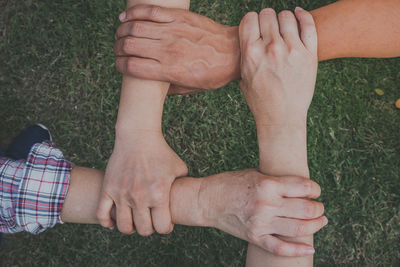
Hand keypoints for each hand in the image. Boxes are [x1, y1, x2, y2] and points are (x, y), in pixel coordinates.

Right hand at [97, 131, 187, 234]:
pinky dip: (108, 222)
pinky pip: (102, 214)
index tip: (165, 223)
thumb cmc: (161, 152)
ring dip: (131, 228)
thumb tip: (187, 198)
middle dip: (149, 229)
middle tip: (150, 221)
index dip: (165, 228)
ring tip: (135, 220)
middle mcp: (140, 197)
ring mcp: (122, 194)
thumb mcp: (179, 168)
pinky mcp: (108, 188)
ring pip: (124, 226)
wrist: (138, 137)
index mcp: (159, 195)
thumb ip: (183, 186)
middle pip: (144, 230)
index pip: (162, 228)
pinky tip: (114, 220)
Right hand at [114, 4, 239, 90]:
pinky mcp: (179, 17)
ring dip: (121, 30)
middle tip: (117, 49)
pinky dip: (134, 13)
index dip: (120, 65)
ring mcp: (173, 31)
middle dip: (117, 48)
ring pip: (135, 27)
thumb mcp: (191, 89)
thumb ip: (168, 89)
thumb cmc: (213, 74)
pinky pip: (150, 11)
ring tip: (119, 34)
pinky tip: (126, 16)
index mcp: (170, 71)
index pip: (132, 67)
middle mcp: (168, 50)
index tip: (119, 65)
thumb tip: (153, 89)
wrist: (234, 52)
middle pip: (129, 46)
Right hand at [199, 169, 326, 256]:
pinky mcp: (255, 237)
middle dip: (319, 208)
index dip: (315, 189)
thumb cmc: (231, 183)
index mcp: (267, 185)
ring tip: (320, 221)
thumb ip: (278, 182)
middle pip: (306, 209)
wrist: (207, 200)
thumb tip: (302, 189)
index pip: (304, 188)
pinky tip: (309, 249)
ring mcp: (260, 223)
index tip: (315, 191)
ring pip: (299, 229)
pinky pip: (280, 248)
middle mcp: (266, 204)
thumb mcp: (255, 174)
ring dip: (315, 225)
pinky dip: (297, 251)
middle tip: (320, 207)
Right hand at [239, 8, 317, 126]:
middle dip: (266, 20)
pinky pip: (308, 24)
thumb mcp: (243, 76)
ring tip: (283, 29)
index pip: (250, 18)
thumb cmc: (260, 100)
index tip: (255, 29)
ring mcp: (292, 50)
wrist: (281, 117)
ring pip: (287, 16)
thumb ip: (246, 53)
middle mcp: (271, 48)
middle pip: (267, 14)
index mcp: (251, 53)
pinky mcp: (309, 55)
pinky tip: (299, 14)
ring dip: (283, 20)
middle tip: (268, 30)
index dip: (252, 22)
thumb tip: (250, 35)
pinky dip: (303, 15)